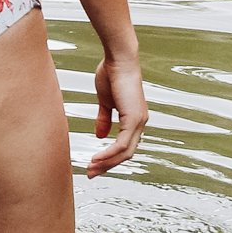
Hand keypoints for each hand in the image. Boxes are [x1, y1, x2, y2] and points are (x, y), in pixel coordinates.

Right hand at [89, 51, 146, 174]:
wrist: (118, 59)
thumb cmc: (112, 74)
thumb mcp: (106, 101)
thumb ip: (104, 119)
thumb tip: (101, 136)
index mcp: (134, 119)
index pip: (124, 146)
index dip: (110, 158)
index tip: (95, 165)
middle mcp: (140, 123)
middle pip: (126, 153)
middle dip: (108, 166)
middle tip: (92, 173)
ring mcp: (139, 122)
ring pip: (125, 152)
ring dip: (107, 163)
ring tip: (91, 168)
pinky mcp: (133, 119)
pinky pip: (122, 144)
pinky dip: (109, 154)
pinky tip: (97, 159)